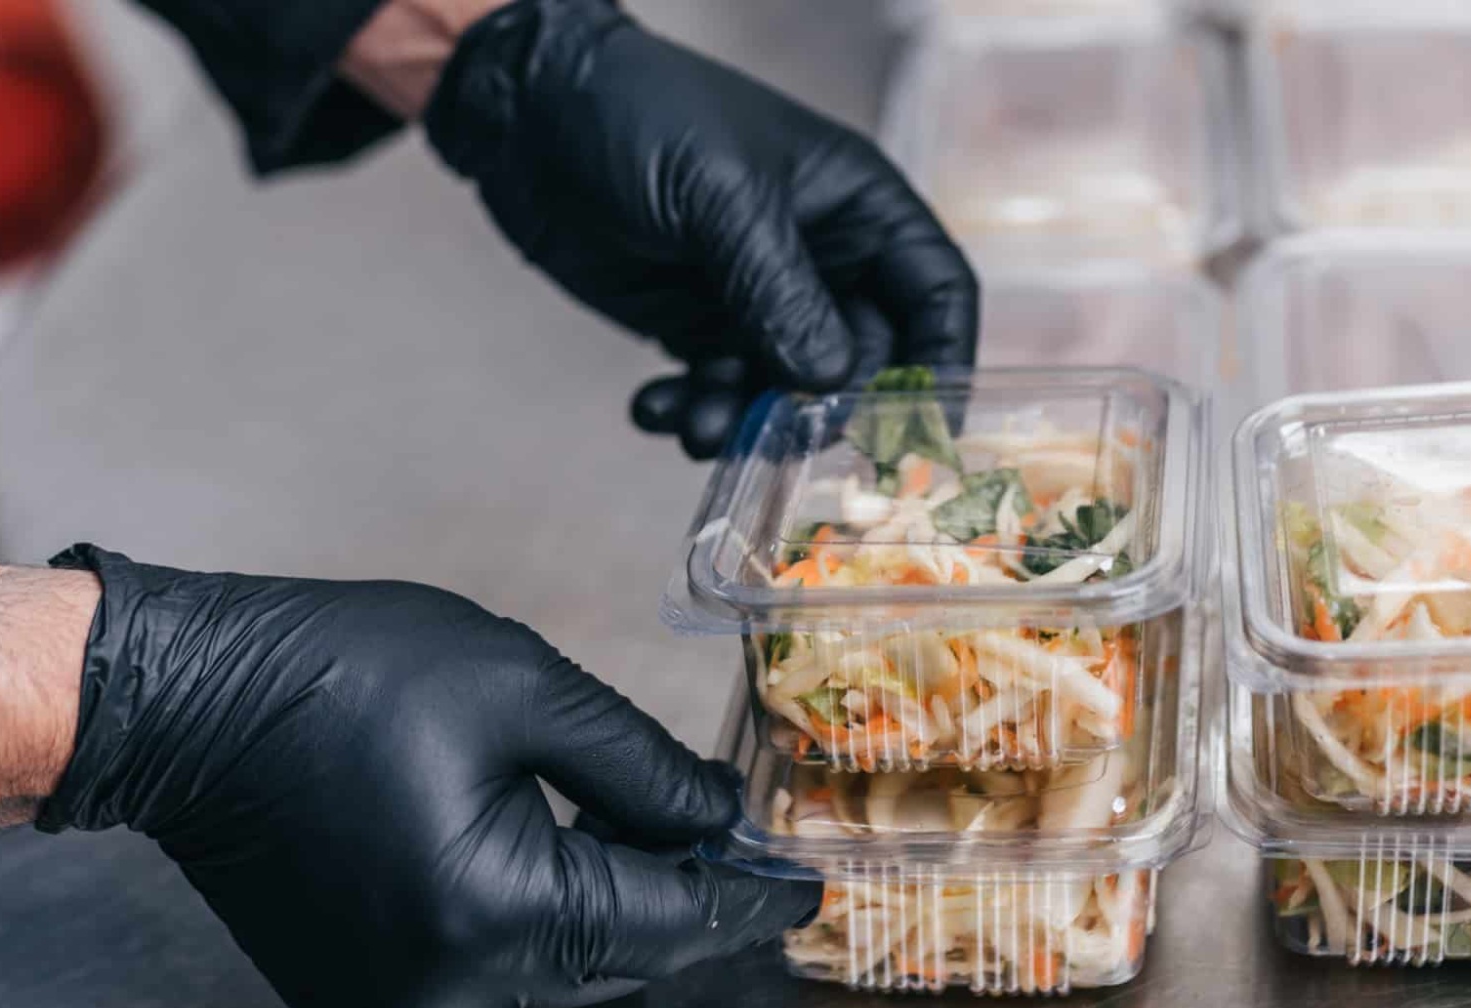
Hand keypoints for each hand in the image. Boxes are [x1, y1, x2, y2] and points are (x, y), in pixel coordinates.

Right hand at [31, 545, 816, 1007]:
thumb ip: (639, 767)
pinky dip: (543, 934)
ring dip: (613, 923)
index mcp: (497, 915)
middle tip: (730, 843)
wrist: (184, 708)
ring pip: (561, 983)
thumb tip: (720, 822)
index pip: (671, 922)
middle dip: (681, 902)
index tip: (806, 886)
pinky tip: (565, 864)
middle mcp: (450, 995)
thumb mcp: (519, 688)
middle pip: (622, 965)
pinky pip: (494, 982)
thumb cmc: (338, 675)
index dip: (748, 897)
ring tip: (652, 847)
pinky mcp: (369, 1002)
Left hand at [416, 0, 977, 457]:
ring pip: (785, 391)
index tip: (922, 432)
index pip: (936, 291)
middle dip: (820, 406)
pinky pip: (719, 392)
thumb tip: (830, 379)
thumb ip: (778, 288)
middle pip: (862, 362)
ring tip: (694, 426)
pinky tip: (653, 407)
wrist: (527, 111)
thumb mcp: (720, 194)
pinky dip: (693, 413)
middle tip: (773, 434)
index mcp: (856, 204)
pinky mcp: (695, 324)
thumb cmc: (641, 114)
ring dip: (746, 421)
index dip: (942, 361)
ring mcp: (757, 296)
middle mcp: (820, 256)